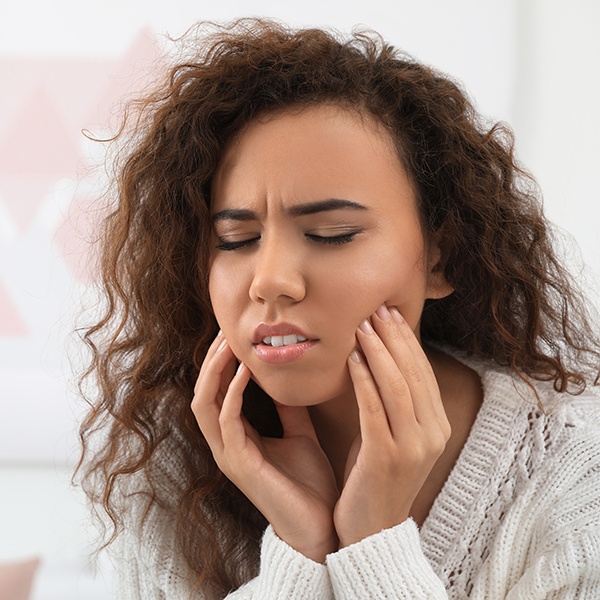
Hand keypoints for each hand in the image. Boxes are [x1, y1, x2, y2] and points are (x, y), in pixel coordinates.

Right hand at [191, 332, 338, 562]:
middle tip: (226, 330)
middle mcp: (226, 445)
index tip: (235, 334)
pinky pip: (227, 420)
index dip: (222, 363)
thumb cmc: (309, 483)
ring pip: (205, 404)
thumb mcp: (300, 434)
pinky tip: (247, 371)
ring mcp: (229, 455)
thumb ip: (289, 409)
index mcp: (238, 437)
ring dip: (215, 371)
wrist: (321, 527)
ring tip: (229, 343)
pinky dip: (233, 392)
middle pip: (203, 393)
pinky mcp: (239, 465)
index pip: (217, 392)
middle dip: (212, 360)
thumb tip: (289, 378)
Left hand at [333, 305, 450, 547]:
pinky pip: (375, 409)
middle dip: (394, 338)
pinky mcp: (387, 457)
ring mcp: (413, 447)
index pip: (422, 372)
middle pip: (413, 373)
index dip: (406, 340)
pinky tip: (352, 360)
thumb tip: (378, 357)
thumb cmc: (376, 476)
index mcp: (437, 426)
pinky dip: (364, 381)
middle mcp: (432, 434)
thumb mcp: (393, 435)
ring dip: (379, 352)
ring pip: (397, 386)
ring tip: (361, 326)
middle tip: (375, 309)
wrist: (371, 530)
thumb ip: (393, 402)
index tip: (389, 314)